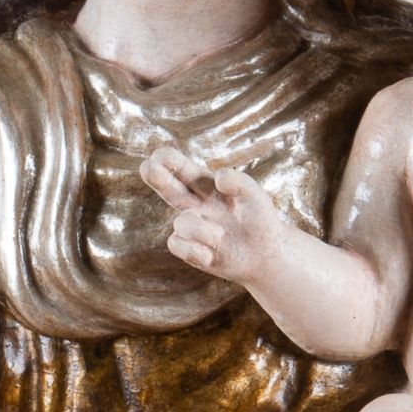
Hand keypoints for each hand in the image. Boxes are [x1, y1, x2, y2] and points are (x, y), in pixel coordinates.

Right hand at [144, 156, 275, 283]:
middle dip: (156, 176)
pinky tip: (212, 255)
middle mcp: (194, 203)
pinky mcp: (189, 249)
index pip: (182, 168)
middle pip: (168, 187)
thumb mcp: (256, 196)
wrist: (266, 255)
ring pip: (182, 223)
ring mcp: (191, 227)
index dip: (169, 160)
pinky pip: (178, 245)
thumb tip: (218, 178)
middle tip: (147, 167)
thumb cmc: (260, 220)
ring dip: (204, 230)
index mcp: (206, 185)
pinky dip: (196, 250)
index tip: (161, 156)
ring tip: (223, 236)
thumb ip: (239, 182)